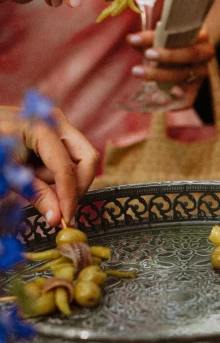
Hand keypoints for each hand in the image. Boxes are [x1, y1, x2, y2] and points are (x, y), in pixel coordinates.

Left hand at [21, 109, 98, 225]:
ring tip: (33, 178)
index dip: (69, 197)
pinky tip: (36, 171)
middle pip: (87, 159)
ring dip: (62, 178)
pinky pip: (71, 158)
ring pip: (81, 161)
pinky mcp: (58, 133)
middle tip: (62, 207)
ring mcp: (59, 126)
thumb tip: (56, 218)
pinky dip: (57, 172)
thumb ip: (35, 193)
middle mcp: (57, 122)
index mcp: (41, 128)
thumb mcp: (8, 173)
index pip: (66, 169)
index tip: (66, 220)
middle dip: (78, 186)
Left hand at [127, 28, 214, 109]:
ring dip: (159, 75)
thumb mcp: (163, 38)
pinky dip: (174, 101)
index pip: (180, 35)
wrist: (188, 57)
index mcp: (201, 36)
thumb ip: (149, 39)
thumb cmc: (174, 43)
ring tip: (137, 71)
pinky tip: (158, 99)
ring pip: (183, 76)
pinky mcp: (195, 90)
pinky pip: (187, 100)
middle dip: (166, 56)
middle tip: (146, 55)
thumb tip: (131, 39)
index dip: (158, 37)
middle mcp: (205, 55)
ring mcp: (201, 74)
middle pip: (188, 55)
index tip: (135, 39)